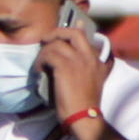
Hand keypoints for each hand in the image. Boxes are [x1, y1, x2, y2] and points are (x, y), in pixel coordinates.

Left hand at [46, 3, 112, 127]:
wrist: (84, 115)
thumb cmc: (84, 102)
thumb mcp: (93, 81)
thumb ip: (88, 67)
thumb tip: (70, 57)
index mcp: (99, 61)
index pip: (87, 37)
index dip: (75, 28)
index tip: (69, 24)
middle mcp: (91, 57)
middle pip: (74, 33)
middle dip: (57, 32)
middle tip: (46, 39)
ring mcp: (79, 61)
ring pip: (56, 45)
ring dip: (44, 53)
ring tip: (41, 65)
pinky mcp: (66, 66)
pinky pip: (48, 55)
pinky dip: (40, 62)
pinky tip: (39, 71)